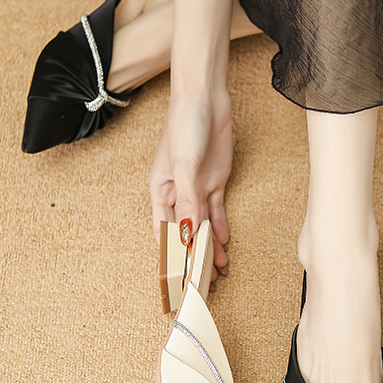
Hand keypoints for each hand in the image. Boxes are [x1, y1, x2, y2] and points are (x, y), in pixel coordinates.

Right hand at [149, 89, 232, 280]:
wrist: (206, 100)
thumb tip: (186, 232)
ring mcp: (197, 188)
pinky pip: (216, 211)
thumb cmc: (184, 126)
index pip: (163, 231)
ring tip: (218, 270)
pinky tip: (224, 244)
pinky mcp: (215, 181)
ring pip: (202, 225)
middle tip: (203, 282)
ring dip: (209, 246)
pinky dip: (220, 228)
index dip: (169, 254)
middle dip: (193, 256)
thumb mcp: (183, 165)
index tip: (177, 278)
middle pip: (184, 232)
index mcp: (159, 190)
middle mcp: (177, 193)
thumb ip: (187, 200)